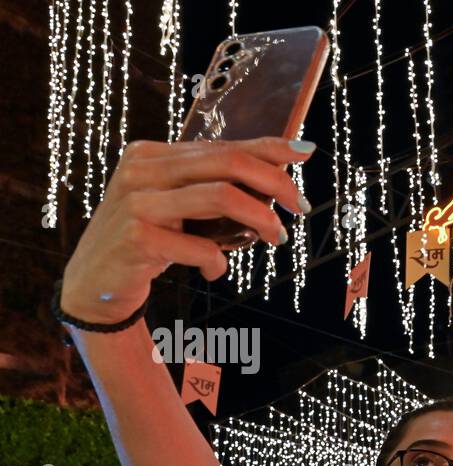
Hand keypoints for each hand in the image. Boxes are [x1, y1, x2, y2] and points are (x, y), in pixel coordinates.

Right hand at [60, 138, 311, 324]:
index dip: (270, 147)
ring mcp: (137, 202)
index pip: (223, 144)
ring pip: (221, 197)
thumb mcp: (177, 207)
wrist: (95, 283)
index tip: (306, 153)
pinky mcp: (137, 238)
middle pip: (228, 162)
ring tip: (276, 238)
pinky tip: (216, 271)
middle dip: (276, 183)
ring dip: (261, 219)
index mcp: (153, 154)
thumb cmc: (147, 242)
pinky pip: (201, 247)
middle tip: (301, 207)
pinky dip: (219, 261)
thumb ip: (211, 187)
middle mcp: (142, 169)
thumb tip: (274, 182)